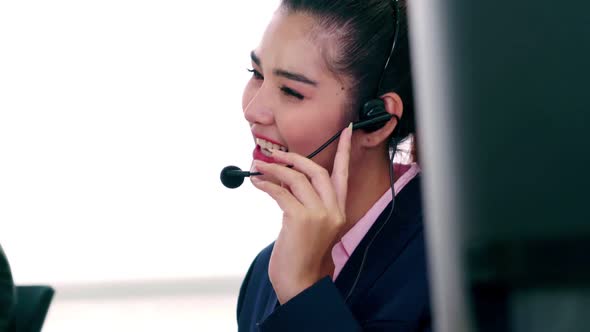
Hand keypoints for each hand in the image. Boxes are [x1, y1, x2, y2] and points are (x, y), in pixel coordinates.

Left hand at [250, 123, 352, 303]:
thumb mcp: (310, 226)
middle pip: (317, 171)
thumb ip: (305, 202)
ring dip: (274, 169)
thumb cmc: (301, 256)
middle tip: (274, 154)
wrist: (300, 283)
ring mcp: (319, 215)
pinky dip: (266, 185)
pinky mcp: (301, 219)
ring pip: (296, 179)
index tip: (347, 130)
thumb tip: (284, 179)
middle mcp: (333, 210)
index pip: (344, 174)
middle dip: (293, 158)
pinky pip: (281, 192)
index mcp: (339, 211)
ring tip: (257, 166)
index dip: (345, 151)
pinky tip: (257, 183)